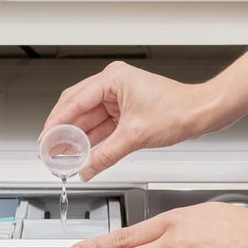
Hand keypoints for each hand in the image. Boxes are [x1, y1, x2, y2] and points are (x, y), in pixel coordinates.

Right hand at [41, 62, 215, 180]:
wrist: (201, 113)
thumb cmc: (178, 110)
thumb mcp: (135, 136)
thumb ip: (105, 155)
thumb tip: (86, 169)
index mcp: (112, 78)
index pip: (75, 101)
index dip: (57, 122)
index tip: (46, 138)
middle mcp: (113, 84)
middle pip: (77, 108)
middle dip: (63, 130)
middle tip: (49, 148)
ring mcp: (119, 96)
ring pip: (89, 118)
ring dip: (77, 136)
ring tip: (63, 154)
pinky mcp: (125, 109)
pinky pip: (102, 124)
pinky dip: (93, 138)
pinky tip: (83, 152)